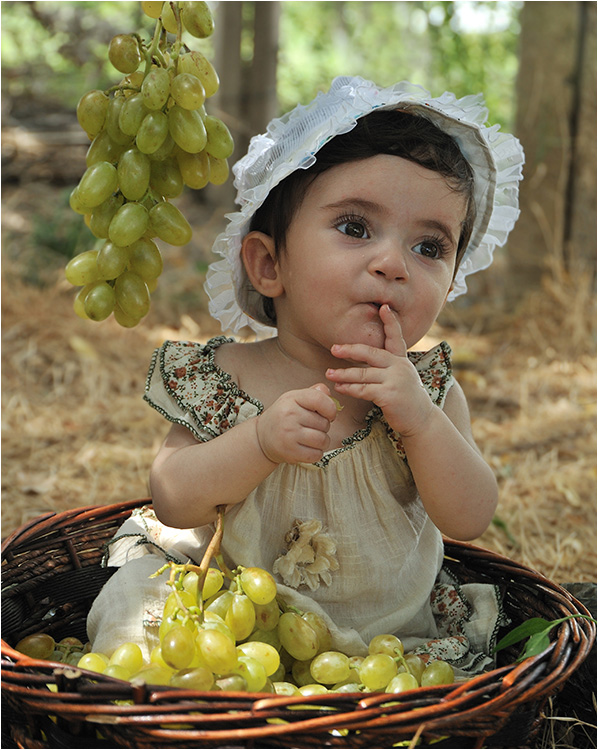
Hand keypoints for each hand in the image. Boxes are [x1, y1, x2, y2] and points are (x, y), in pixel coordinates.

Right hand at [255, 384, 337, 464]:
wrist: (261, 437)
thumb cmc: (283, 416)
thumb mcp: (294, 399)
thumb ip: (313, 393)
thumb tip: (328, 393)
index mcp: (291, 399)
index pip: (320, 399)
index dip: (330, 408)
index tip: (328, 414)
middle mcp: (289, 416)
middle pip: (324, 423)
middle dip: (324, 427)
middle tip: (312, 427)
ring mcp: (289, 435)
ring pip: (323, 440)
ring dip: (322, 441)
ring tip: (311, 438)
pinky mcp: (290, 452)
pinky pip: (317, 454)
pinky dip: (316, 453)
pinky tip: (307, 448)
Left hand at [325, 304, 433, 436]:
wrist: (420, 419)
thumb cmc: (406, 398)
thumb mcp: (401, 376)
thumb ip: (388, 365)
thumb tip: (367, 355)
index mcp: (401, 360)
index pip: (396, 337)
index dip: (390, 322)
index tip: (384, 307)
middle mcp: (399, 367)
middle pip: (371, 353)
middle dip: (350, 350)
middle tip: (334, 348)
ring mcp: (395, 380)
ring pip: (363, 374)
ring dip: (343, 374)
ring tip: (329, 374)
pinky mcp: (389, 395)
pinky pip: (364, 390)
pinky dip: (349, 389)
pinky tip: (339, 388)